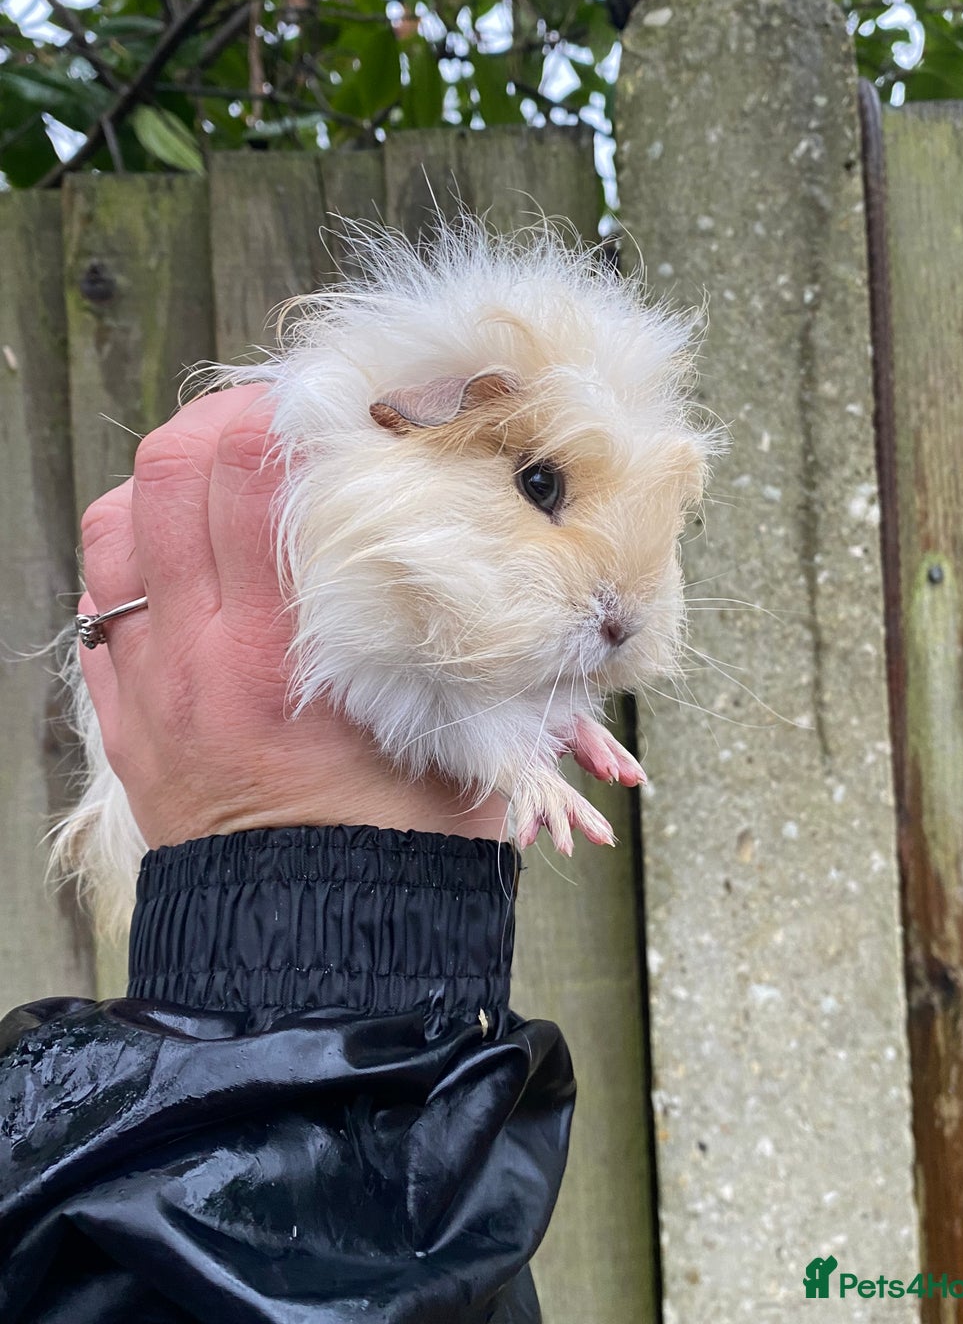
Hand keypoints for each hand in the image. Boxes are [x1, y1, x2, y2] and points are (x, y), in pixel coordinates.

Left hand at [77, 385, 509, 848]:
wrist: (320, 948)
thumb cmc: (406, 840)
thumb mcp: (460, 724)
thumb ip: (452, 625)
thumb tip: (475, 534)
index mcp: (286, 649)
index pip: (253, 472)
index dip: (286, 411)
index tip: (330, 402)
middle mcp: (200, 654)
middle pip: (171, 473)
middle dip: (222, 420)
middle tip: (276, 420)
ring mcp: (148, 686)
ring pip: (114, 528)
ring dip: (165, 484)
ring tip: (222, 482)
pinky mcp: (125, 721)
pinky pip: (99, 605)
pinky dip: (136, 562)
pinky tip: (189, 566)